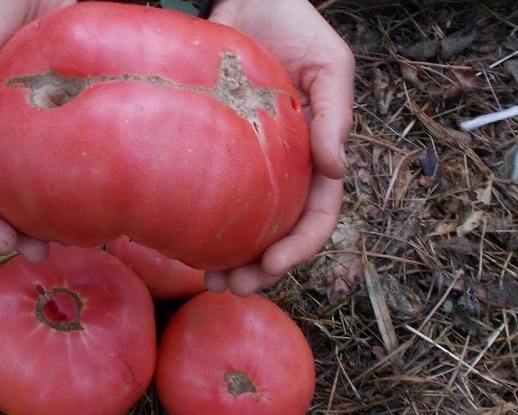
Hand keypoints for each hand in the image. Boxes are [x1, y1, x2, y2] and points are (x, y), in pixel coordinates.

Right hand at [0, 0, 74, 260]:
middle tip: (48, 254)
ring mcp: (45, 117)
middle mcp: (9, 128)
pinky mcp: (78, 99)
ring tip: (83, 238)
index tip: (10, 245)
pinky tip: (112, 191)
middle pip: (11, 189)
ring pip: (50, 173)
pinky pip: (87, 138)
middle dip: (23, 227)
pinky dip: (93, 169)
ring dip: (61, 209)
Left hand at [204, 0, 354, 295]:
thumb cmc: (293, 25)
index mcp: (316, 155)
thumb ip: (334, 114)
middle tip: (231, 287)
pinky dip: (199, 222)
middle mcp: (283, 167)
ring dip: (229, 257)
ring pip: (242, 223)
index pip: (317, 215)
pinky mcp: (212, 149)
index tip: (271, 266)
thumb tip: (337, 170)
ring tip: (208, 280)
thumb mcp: (328, 64)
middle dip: (260, 268)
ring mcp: (246, 163)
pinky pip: (207, 192)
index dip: (299, 247)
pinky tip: (179, 243)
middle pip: (276, 232)